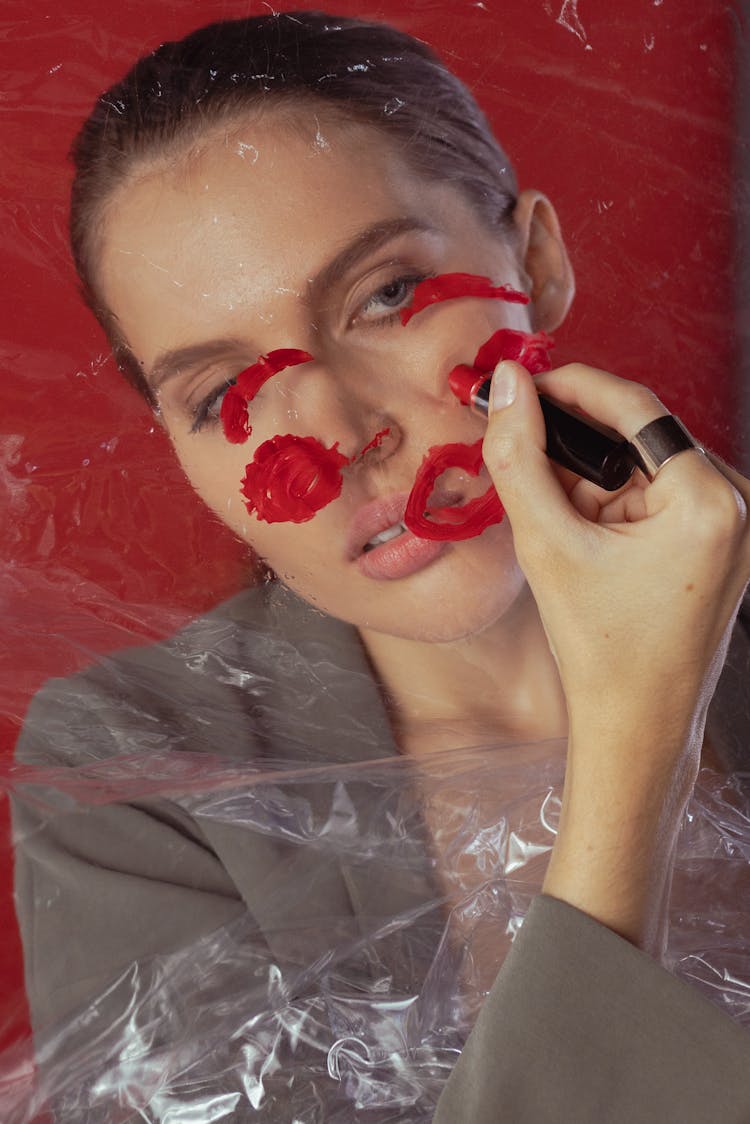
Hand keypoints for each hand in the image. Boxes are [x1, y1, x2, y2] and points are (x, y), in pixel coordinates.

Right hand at [482, 360, 749, 949]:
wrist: (637, 727)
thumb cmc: (601, 648)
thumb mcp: (548, 544)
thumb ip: (519, 456)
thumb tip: (506, 385)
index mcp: (712, 501)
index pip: (637, 409)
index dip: (571, 387)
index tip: (521, 383)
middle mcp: (738, 505)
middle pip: (640, 439)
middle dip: (576, 445)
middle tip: (519, 452)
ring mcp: (732, 526)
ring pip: (644, 470)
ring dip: (590, 481)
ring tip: (550, 519)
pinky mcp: (717, 545)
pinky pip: (656, 500)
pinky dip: (612, 507)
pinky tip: (580, 538)